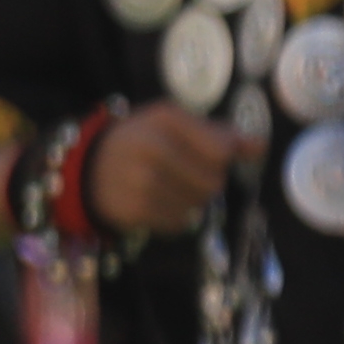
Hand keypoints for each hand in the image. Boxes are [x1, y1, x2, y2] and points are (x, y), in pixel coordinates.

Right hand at [79, 104, 239, 237]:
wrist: (83, 168)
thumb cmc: (137, 141)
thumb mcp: (171, 124)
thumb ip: (217, 133)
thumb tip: (260, 147)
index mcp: (165, 120)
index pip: (221, 151)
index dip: (222, 158)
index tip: (206, 157)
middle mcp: (152, 148)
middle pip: (213, 182)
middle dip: (205, 183)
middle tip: (181, 175)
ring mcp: (141, 181)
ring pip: (197, 206)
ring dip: (189, 203)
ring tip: (167, 189)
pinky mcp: (134, 209)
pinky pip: (178, 223)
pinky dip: (173, 218)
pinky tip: (155, 204)